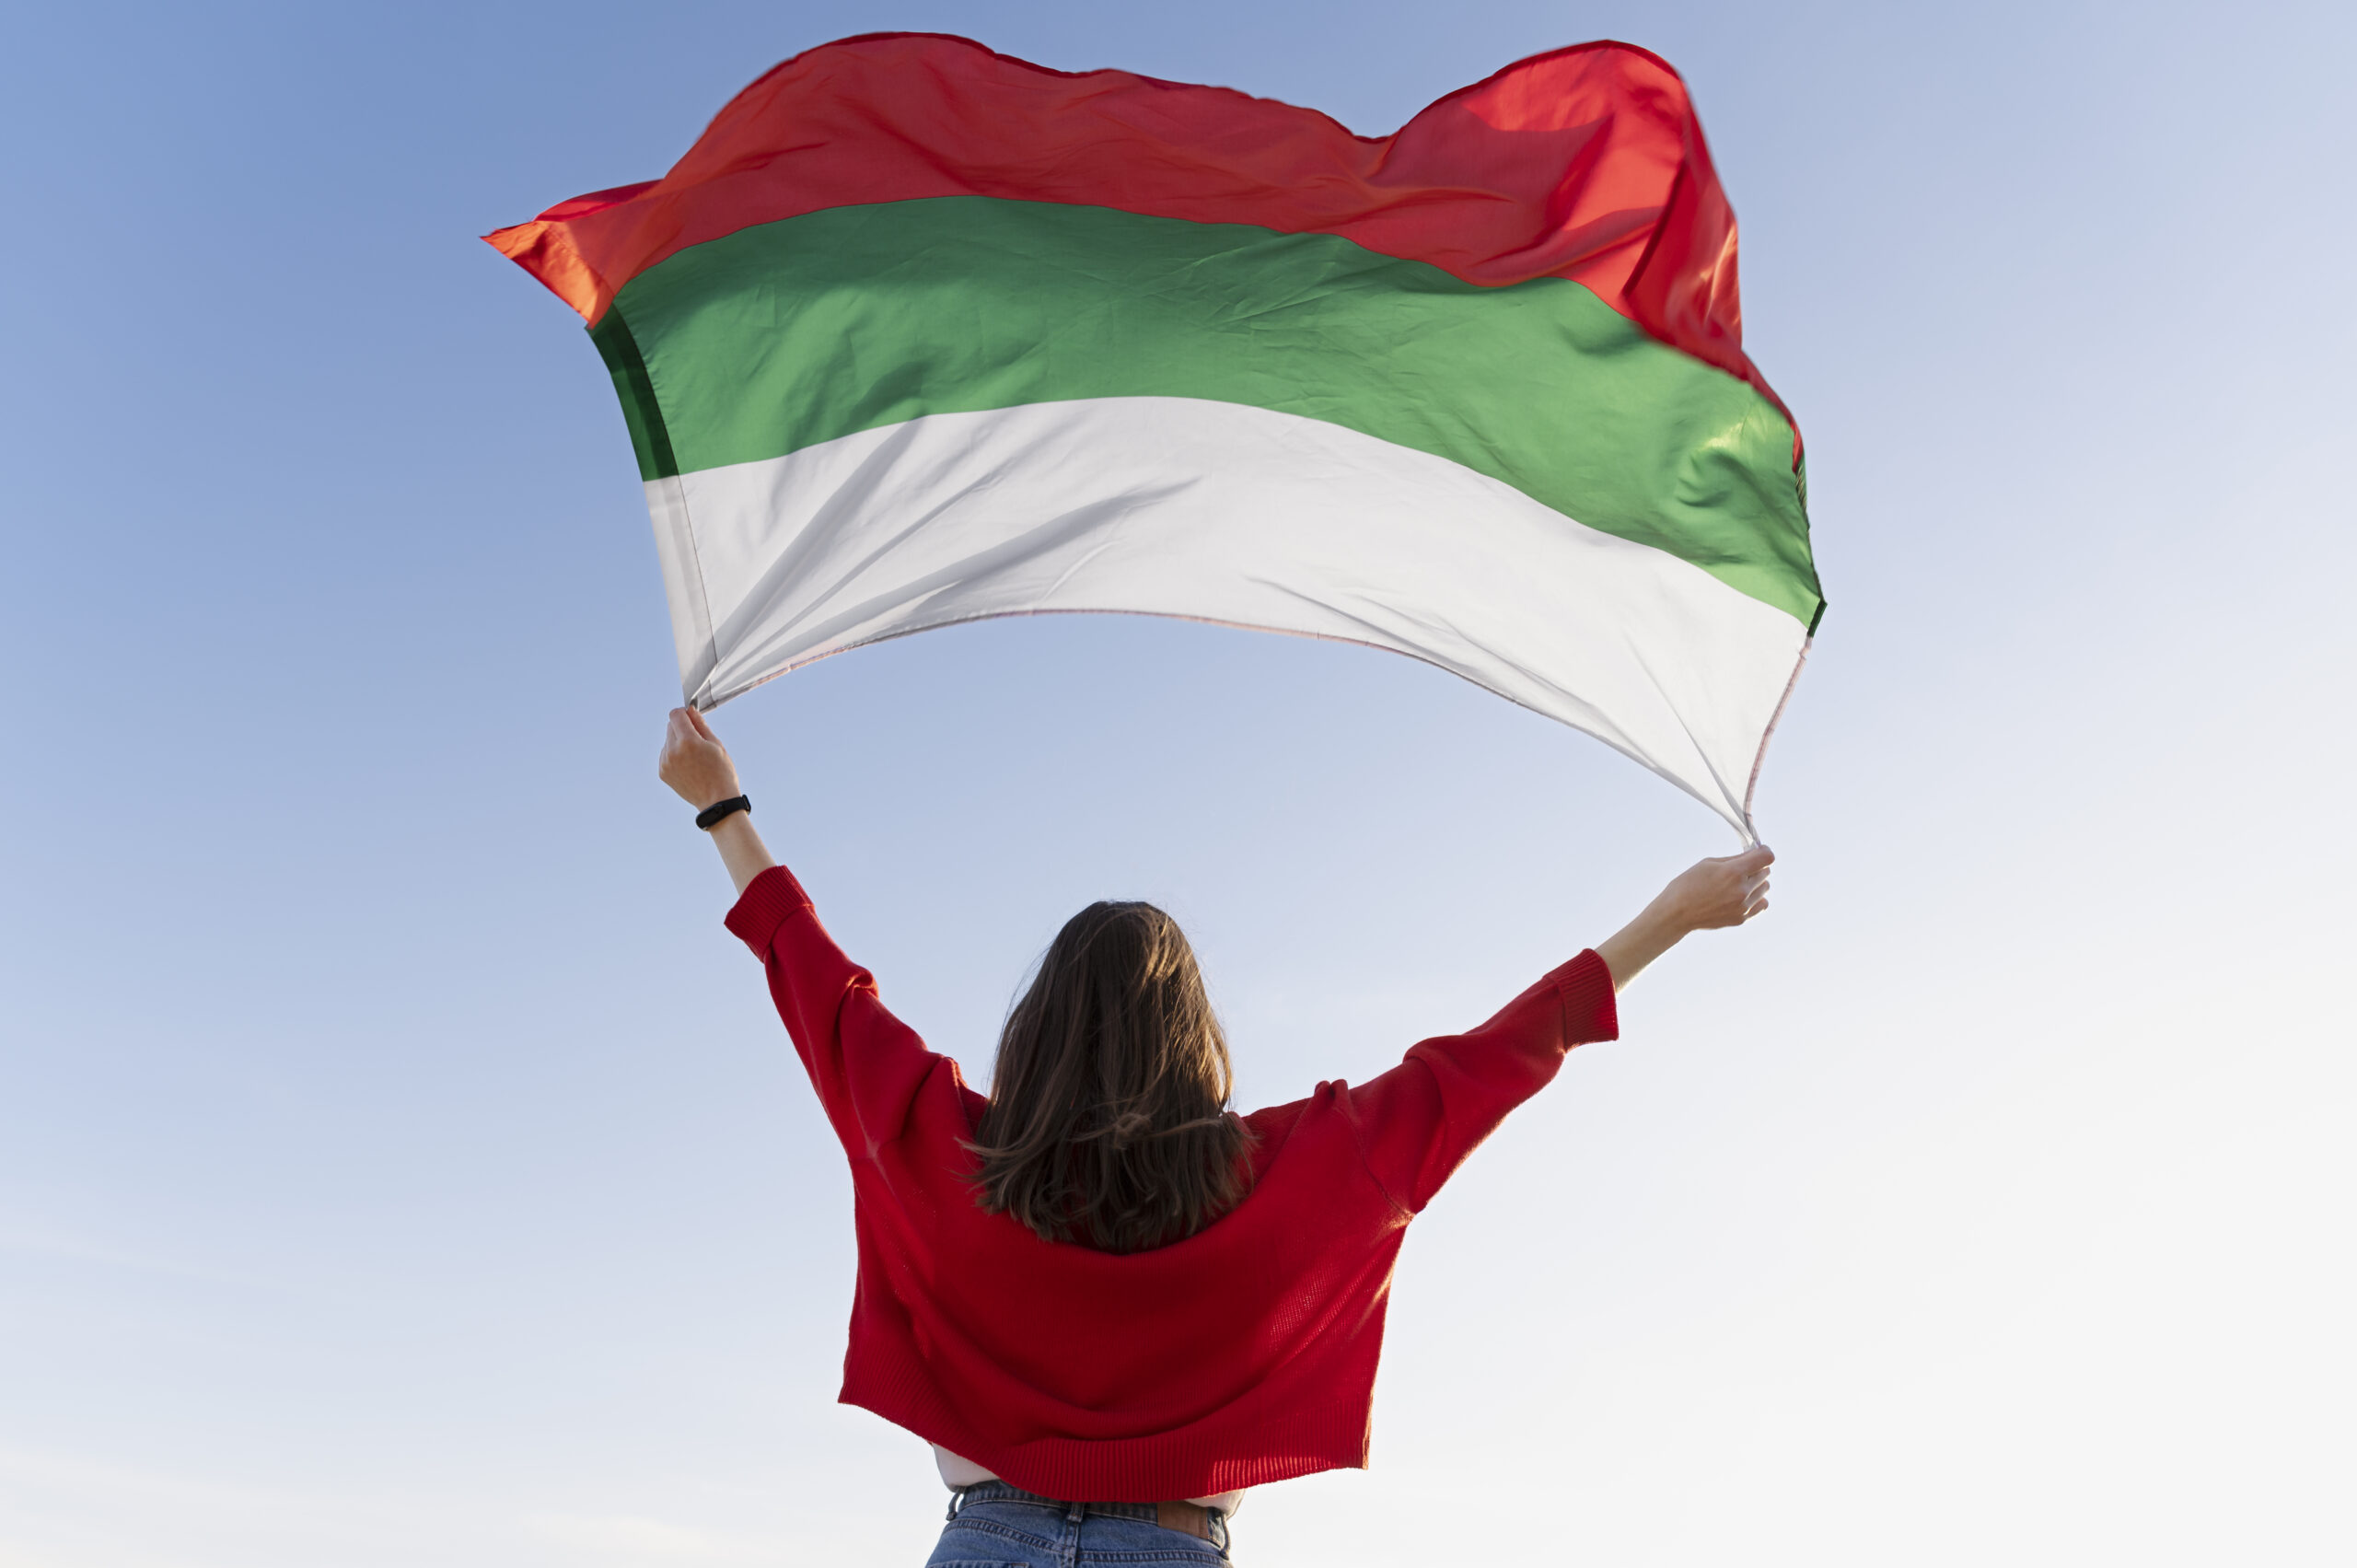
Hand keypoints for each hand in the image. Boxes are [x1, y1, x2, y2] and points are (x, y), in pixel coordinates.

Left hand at [658, 706, 742, 809]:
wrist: (717, 801)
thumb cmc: (722, 772)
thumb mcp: (716, 744)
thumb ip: (700, 725)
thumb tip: (690, 710)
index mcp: (688, 741)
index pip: (676, 714)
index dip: (684, 713)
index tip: (691, 718)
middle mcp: (672, 751)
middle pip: (670, 726)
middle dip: (682, 728)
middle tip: (698, 741)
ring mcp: (665, 763)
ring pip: (667, 740)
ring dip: (678, 742)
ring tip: (694, 757)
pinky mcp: (662, 772)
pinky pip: (665, 754)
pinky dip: (675, 755)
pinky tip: (688, 765)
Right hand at [1593, 844, 1772, 991]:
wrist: (1676, 913)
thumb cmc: (1688, 884)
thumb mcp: (1708, 863)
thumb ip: (1734, 859)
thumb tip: (1752, 855)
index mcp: (1733, 872)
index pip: (1767, 857)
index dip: (1764, 851)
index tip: (1759, 852)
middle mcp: (1742, 890)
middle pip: (1766, 872)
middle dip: (1756, 867)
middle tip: (1740, 870)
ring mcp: (1743, 906)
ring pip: (1765, 888)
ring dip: (1756, 883)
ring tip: (1737, 885)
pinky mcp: (1742, 918)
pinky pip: (1762, 904)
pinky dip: (1755, 898)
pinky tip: (1740, 897)